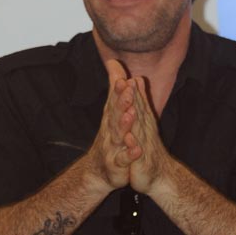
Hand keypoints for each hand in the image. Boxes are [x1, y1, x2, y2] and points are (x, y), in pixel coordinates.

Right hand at [87, 60, 141, 190]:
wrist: (99, 172)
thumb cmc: (109, 138)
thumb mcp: (112, 113)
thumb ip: (115, 89)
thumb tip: (114, 63)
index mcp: (112, 119)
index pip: (115, 102)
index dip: (119, 90)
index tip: (124, 77)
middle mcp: (110, 131)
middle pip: (115, 114)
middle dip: (121, 102)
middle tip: (126, 88)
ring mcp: (112, 148)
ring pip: (118, 135)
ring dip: (124, 124)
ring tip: (131, 113)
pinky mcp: (116, 165)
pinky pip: (123, 159)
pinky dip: (129, 154)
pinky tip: (136, 149)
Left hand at [127, 77, 169, 193]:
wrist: (159, 175)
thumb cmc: (148, 147)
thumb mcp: (142, 122)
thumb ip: (139, 100)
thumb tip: (137, 78)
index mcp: (142, 121)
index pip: (136, 102)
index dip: (129, 88)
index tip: (123, 73)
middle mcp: (144, 130)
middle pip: (138, 112)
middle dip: (132, 98)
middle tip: (126, 82)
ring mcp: (143, 145)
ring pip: (138, 131)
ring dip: (133, 120)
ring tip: (129, 109)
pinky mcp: (141, 161)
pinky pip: (136, 154)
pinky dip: (133, 146)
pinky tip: (128, 139)